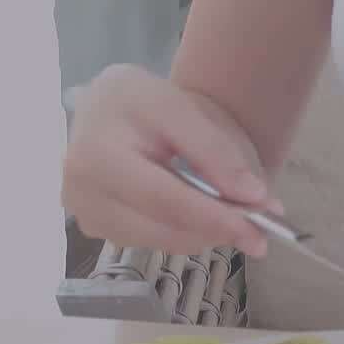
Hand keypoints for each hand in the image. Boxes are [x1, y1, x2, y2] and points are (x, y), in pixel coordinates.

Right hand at [62, 63, 283, 257]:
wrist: (107, 107)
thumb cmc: (142, 102)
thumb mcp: (179, 107)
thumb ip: (215, 151)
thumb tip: (253, 197)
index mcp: (97, 155)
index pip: (165, 199)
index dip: (214, 217)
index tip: (258, 230)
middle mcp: (81, 193)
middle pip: (165, 227)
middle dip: (218, 229)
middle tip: (262, 229)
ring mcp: (87, 216)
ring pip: (163, 241)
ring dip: (204, 232)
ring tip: (233, 210)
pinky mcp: (96, 230)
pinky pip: (153, 241)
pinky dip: (185, 231)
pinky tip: (196, 209)